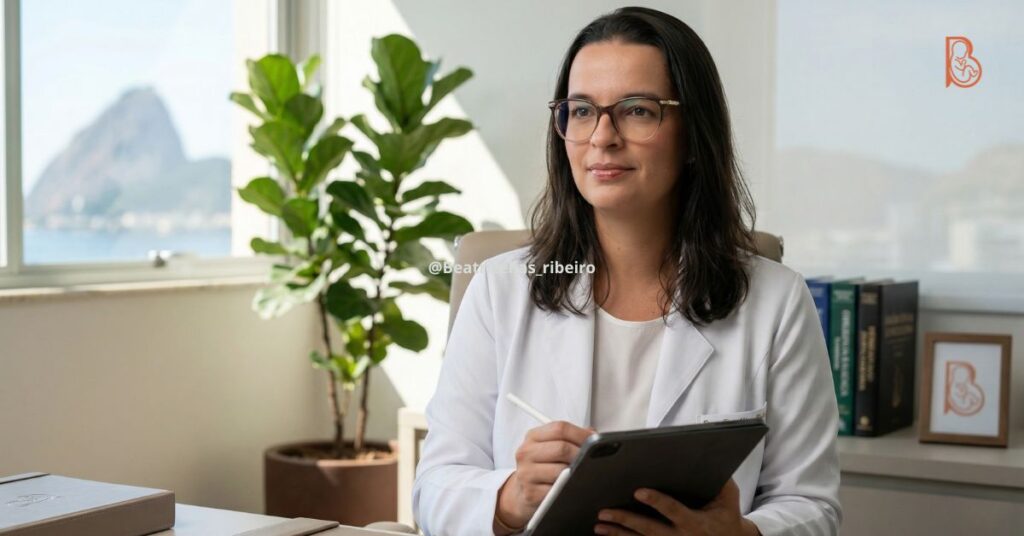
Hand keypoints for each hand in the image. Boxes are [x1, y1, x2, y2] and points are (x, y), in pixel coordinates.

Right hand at [493, 421, 595, 531]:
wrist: (522, 494)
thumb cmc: (543, 468)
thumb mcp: (551, 447)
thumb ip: (572, 437)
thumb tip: (594, 434)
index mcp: (533, 437)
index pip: (560, 428)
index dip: (581, 434)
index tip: (594, 441)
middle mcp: (526, 452)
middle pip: (562, 448)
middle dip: (582, 455)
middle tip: (590, 461)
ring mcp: (526, 473)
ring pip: (561, 470)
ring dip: (576, 474)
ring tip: (580, 474)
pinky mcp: (530, 493)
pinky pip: (557, 490)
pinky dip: (568, 490)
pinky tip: (570, 488)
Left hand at [592, 479, 759, 535]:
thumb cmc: (726, 517)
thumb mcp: (729, 498)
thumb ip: (721, 480)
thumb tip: (710, 455)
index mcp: (695, 522)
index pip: (672, 510)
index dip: (656, 501)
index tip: (639, 491)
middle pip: (648, 528)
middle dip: (626, 519)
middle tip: (606, 511)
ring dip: (618, 532)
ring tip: (599, 524)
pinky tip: (607, 533)